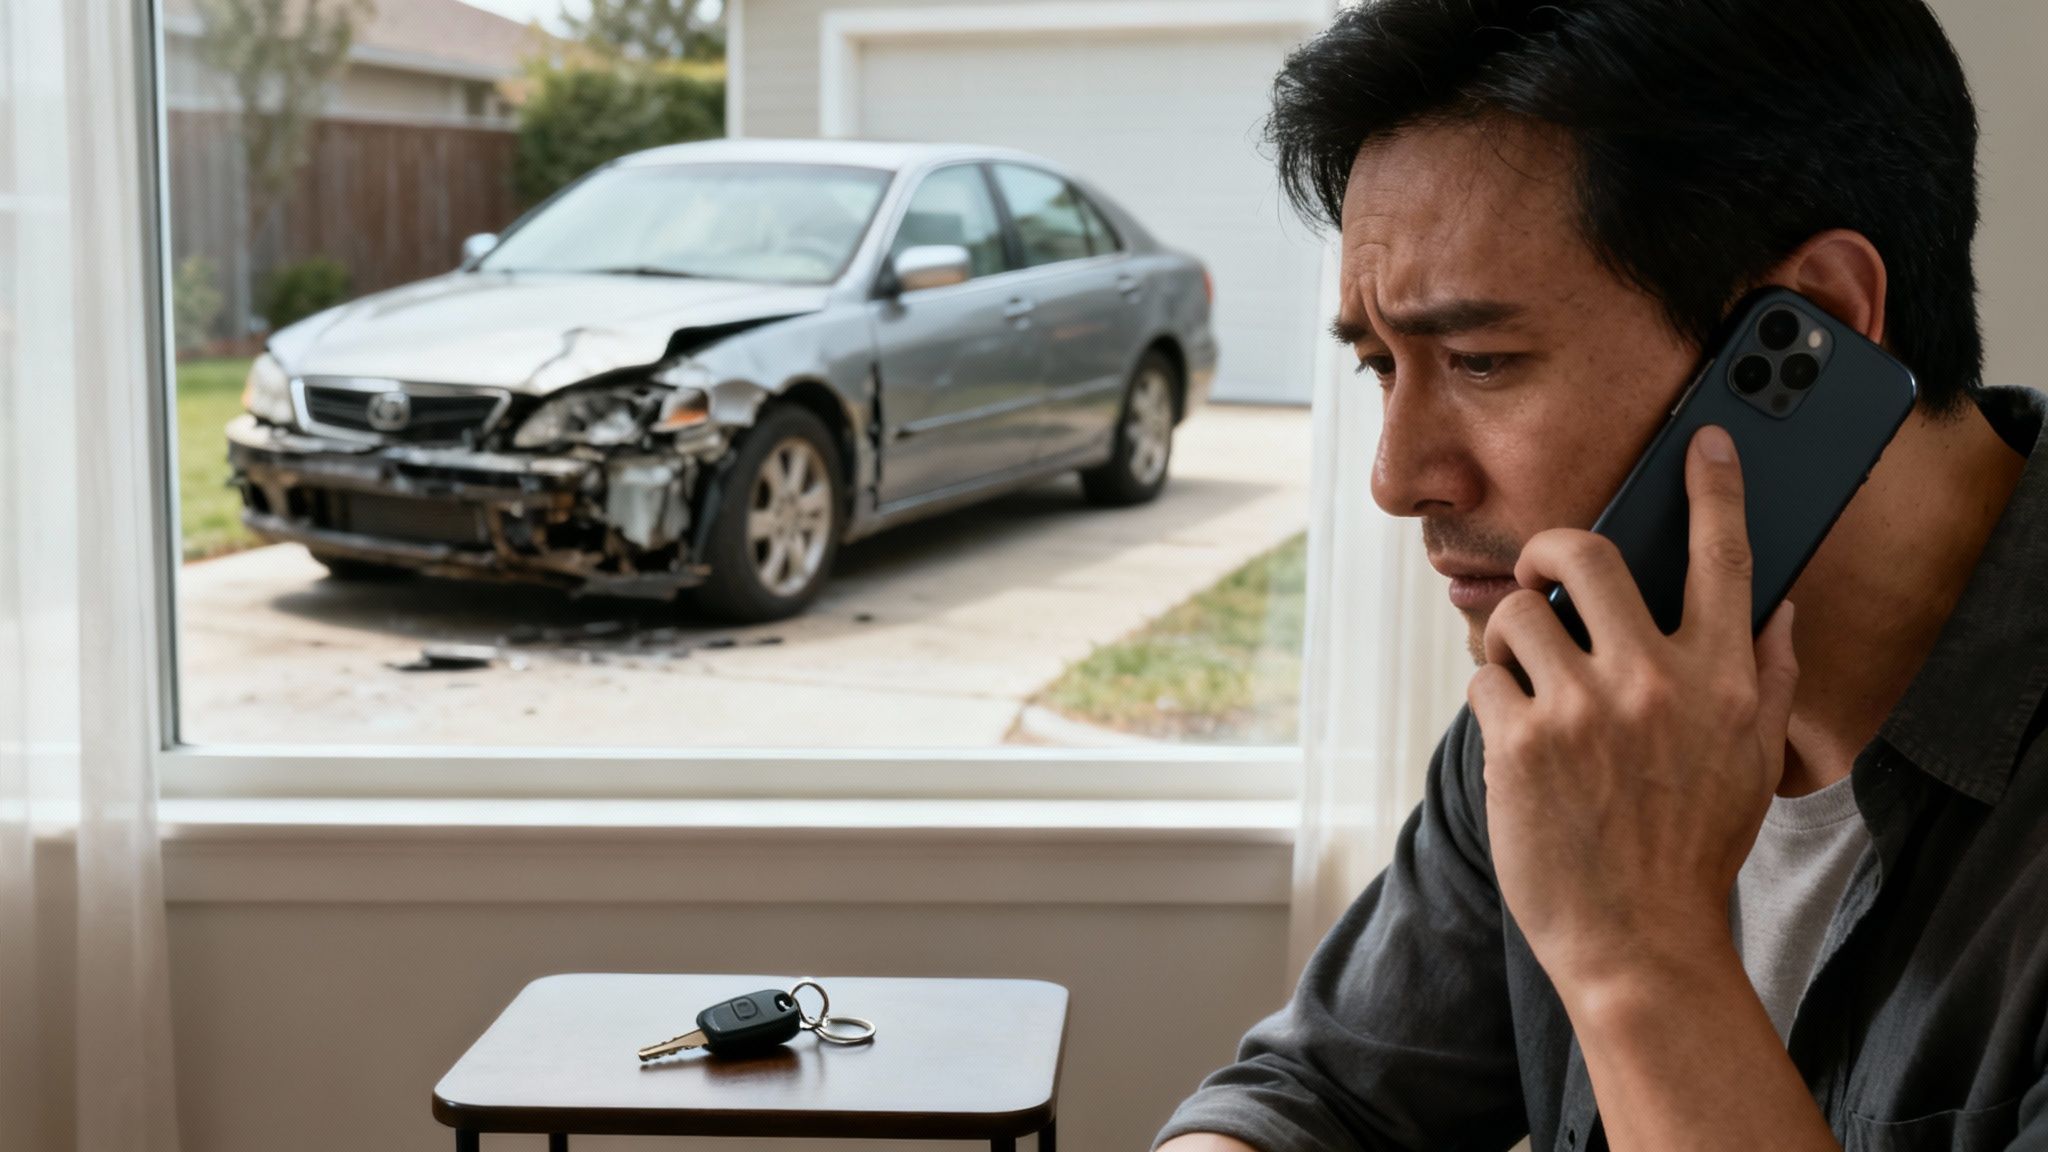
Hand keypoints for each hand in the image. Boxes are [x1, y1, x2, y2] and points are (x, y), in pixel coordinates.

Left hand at [1467, 425, 1799, 1000]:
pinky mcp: (1520, 741)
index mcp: (1721, 679)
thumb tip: (1774, 607)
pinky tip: (1515, 740)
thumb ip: (1766, 677)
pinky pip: (1483, 680)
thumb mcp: (1752, 763)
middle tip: (1544, 571)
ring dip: (1509, 641)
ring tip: (1525, 681)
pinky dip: (1492, 701)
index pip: (1726, 558)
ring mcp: (1582, 709)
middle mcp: (1654, 681)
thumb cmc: (1692, 851)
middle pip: (1587, 553)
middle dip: (1551, 548)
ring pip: (1515, 616)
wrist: (1638, 941)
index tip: (1705, 440)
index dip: (1715, 488)